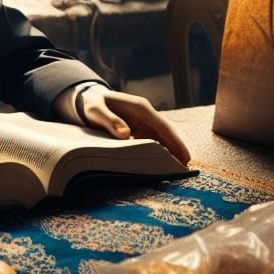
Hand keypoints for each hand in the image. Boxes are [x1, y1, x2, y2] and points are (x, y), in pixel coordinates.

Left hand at [73, 86, 190, 165]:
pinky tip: (156, 169)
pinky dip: (154, 155)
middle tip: (185, 171)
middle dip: (176, 152)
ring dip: (166, 155)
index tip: (185, 156)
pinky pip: (149, 145)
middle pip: (165, 135)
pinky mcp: (137, 132)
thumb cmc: (92, 103)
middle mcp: (145, 117)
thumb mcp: (96, 110)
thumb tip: (125, 135)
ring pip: (159, 142)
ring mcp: (142, 125)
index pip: (163, 126)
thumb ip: (109, 120)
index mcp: (141, 109)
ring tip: (174, 174)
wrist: (87, 100)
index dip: (175, 142)